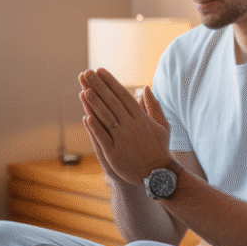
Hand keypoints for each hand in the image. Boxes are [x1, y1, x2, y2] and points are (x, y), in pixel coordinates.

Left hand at [79, 68, 170, 184]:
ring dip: (95, 104)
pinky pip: (103, 138)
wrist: (158, 174)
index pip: (123, 95)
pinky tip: (86, 117)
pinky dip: (95, 127)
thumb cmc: (159, 148)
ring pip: (107, 118)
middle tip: (87, 73)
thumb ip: (153, 105)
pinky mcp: (115, 154)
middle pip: (112, 103)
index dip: (111, 82)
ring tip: (84, 90)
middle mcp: (132, 126)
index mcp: (141, 118)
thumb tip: (146, 88)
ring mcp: (123, 140)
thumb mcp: (162, 125)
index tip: (100, 71)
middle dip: (99, 87)